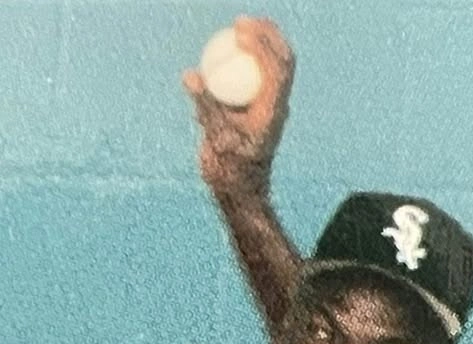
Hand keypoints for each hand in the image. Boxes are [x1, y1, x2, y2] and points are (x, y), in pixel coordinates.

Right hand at [182, 17, 294, 192]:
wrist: (237, 191)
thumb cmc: (229, 170)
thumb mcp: (216, 138)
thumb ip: (204, 106)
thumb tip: (190, 75)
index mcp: (273, 112)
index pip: (276, 70)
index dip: (261, 44)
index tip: (239, 31)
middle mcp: (275, 107)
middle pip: (282, 62)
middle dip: (268, 36)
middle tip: (243, 21)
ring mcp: (266, 108)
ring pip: (270, 68)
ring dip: (259, 44)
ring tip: (238, 28)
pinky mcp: (254, 111)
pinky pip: (251, 79)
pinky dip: (243, 62)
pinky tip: (227, 50)